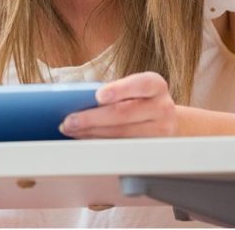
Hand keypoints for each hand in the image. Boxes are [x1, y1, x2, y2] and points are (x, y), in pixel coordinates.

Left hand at [60, 71, 177, 137]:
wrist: (165, 118)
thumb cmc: (139, 98)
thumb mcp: (133, 87)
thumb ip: (113, 90)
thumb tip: (77, 98)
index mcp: (155, 85)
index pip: (139, 84)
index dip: (119, 90)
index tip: (98, 95)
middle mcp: (162, 107)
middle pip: (125, 113)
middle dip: (93, 118)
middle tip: (70, 120)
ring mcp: (161, 130)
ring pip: (122, 134)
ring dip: (92, 133)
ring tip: (70, 130)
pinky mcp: (153, 149)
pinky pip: (122, 147)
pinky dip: (100, 142)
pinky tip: (84, 138)